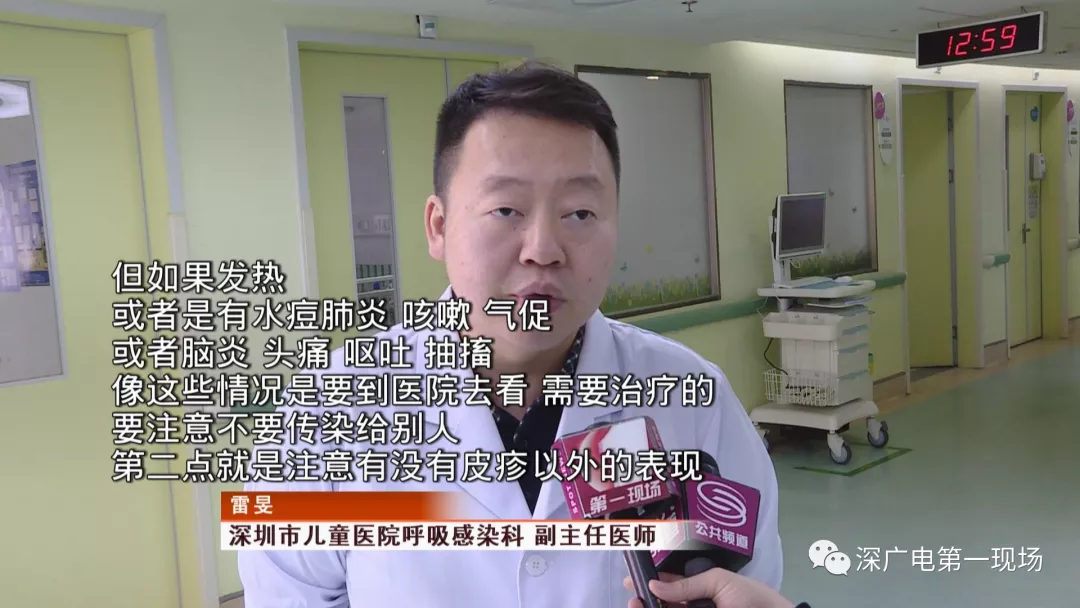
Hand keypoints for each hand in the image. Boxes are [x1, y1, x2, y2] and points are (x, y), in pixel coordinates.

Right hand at [623, 569, 793, 607]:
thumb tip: (655, 585)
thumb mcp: (718, 582)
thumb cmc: (752, 598)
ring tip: (636, 604)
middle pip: (665, 603)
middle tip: (632, 596)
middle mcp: (697, 606)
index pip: (671, 587)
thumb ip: (686, 585)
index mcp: (702, 591)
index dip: (651, 583)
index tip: (632, 580)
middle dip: (646, 599)